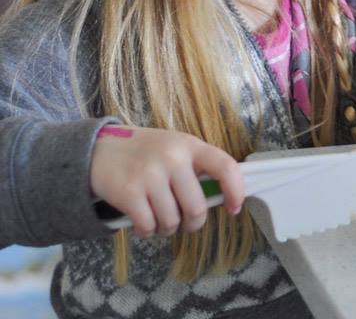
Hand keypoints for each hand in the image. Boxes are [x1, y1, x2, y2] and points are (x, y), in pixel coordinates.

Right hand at [90, 125, 244, 237]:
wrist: (98, 149)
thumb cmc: (145, 153)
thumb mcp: (175, 147)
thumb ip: (197, 166)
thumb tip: (222, 197)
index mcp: (190, 145)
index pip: (225, 167)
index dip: (236, 191)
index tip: (234, 208)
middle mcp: (172, 158)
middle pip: (196, 207)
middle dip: (193, 223)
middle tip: (186, 224)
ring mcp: (149, 175)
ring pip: (172, 221)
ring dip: (168, 229)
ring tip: (160, 221)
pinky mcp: (128, 192)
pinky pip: (148, 226)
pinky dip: (147, 231)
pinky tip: (143, 224)